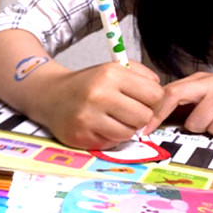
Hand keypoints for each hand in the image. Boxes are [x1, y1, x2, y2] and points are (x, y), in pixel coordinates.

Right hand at [38, 61, 163, 149]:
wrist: (50, 96)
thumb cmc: (86, 84)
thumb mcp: (113, 69)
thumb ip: (141, 77)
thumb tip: (161, 97)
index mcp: (111, 74)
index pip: (154, 94)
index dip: (153, 101)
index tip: (143, 102)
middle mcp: (99, 95)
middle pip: (143, 117)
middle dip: (139, 118)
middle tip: (128, 114)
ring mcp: (88, 117)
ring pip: (127, 133)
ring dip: (124, 130)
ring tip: (113, 121)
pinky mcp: (80, 136)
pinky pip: (109, 143)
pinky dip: (108, 138)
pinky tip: (99, 128)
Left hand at [145, 72, 212, 135]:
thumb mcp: (201, 97)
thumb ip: (177, 105)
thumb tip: (148, 124)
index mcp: (198, 81)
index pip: (169, 94)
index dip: (155, 114)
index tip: (143, 131)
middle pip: (182, 105)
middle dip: (188, 124)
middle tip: (199, 123)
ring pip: (200, 124)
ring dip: (208, 128)